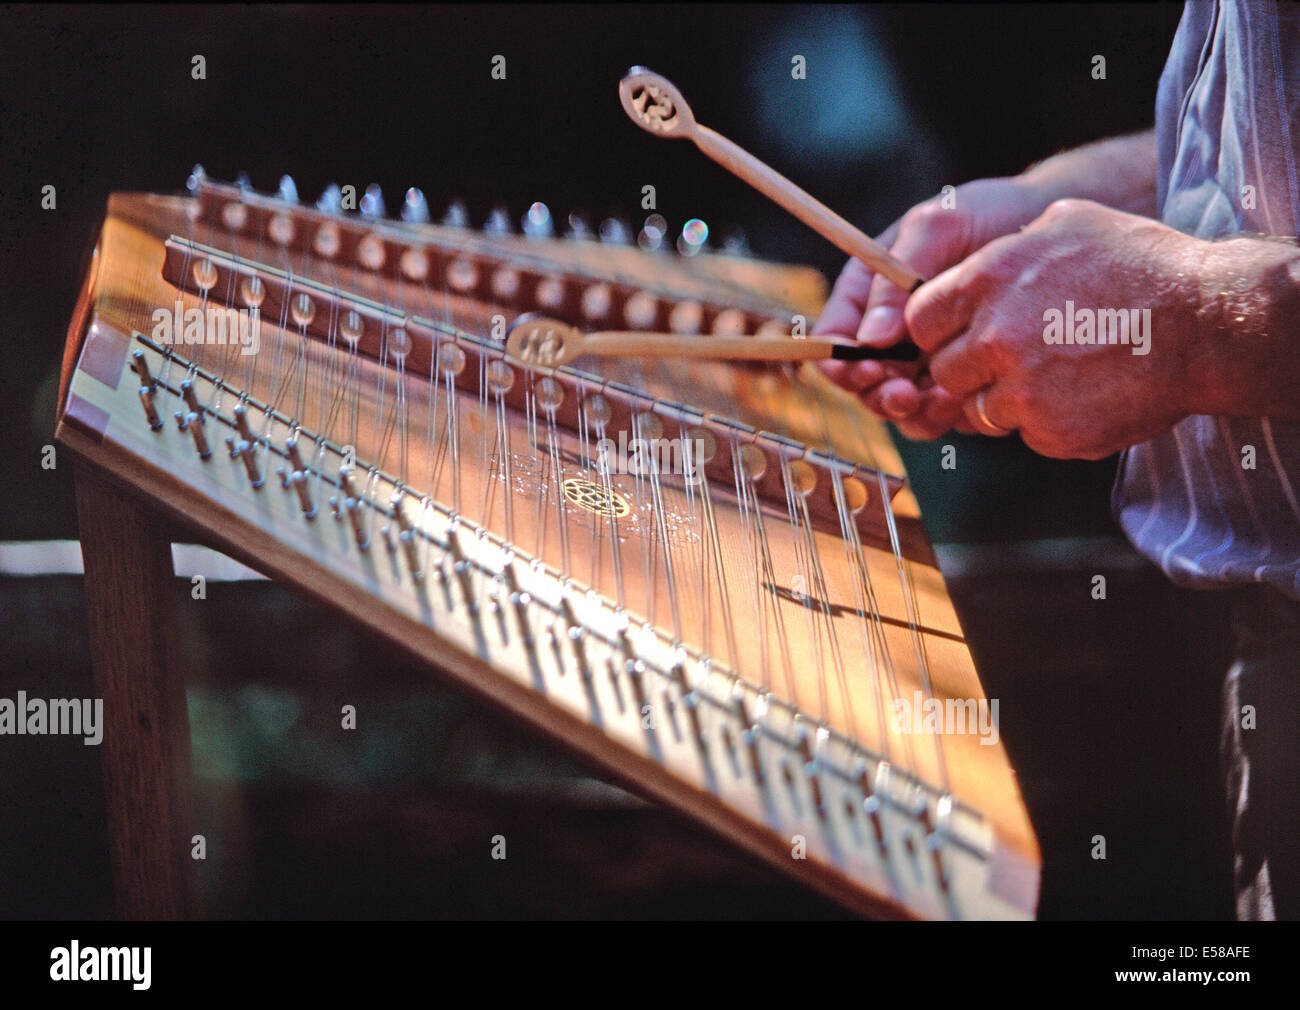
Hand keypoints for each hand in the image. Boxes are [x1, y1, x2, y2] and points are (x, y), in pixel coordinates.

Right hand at [815, 176, 1055, 438]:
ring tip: (947, 399)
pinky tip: (980, 397)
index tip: (866, 368)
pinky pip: (950, 414)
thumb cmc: (985, 215)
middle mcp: (891, 337)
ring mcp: (926, 363)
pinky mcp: (964, 381)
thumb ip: (894, 281)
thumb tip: (869, 340)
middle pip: (866, 385)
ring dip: (918, 414)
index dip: (840, 362)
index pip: (835, 340)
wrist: (1047, 225)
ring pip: (905, 409)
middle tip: (905, 395)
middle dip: (881, 396)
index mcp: (868, 297)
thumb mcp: (936, 227)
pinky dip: (958, 415)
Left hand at [905, 198, 1204, 458]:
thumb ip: (1010, 245)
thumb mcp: (1070, 223)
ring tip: (1057, 374)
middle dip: (971, 369)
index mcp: (989, 279)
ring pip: (978, 409)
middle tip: (1016, 358)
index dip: (938, 331)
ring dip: (1006, 399)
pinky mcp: (1048, 430)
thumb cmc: (1142, 266)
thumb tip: (982, 257)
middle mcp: (994, 335)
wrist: (1206, 325)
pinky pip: (1022, 434)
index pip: (919, 319)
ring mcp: (1020, 389)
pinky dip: (1046, 422)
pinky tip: (1083, 395)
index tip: (961, 334)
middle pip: (943, 370)